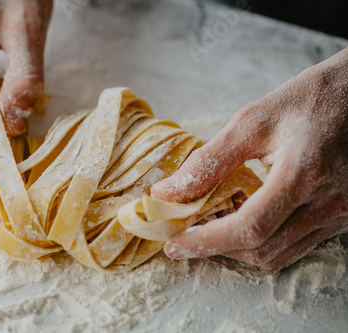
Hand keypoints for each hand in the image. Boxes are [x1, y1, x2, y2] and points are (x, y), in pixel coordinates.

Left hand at [151, 48, 347, 271]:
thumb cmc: (309, 100)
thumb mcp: (252, 121)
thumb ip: (208, 160)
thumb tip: (167, 192)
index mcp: (304, 173)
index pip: (249, 227)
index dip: (206, 241)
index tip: (174, 245)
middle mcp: (328, 203)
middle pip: (261, 250)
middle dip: (216, 247)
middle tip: (186, 232)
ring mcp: (339, 215)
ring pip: (277, 255)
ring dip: (237, 247)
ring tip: (212, 221)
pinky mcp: (341, 218)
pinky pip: (294, 246)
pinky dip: (261, 241)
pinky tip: (242, 217)